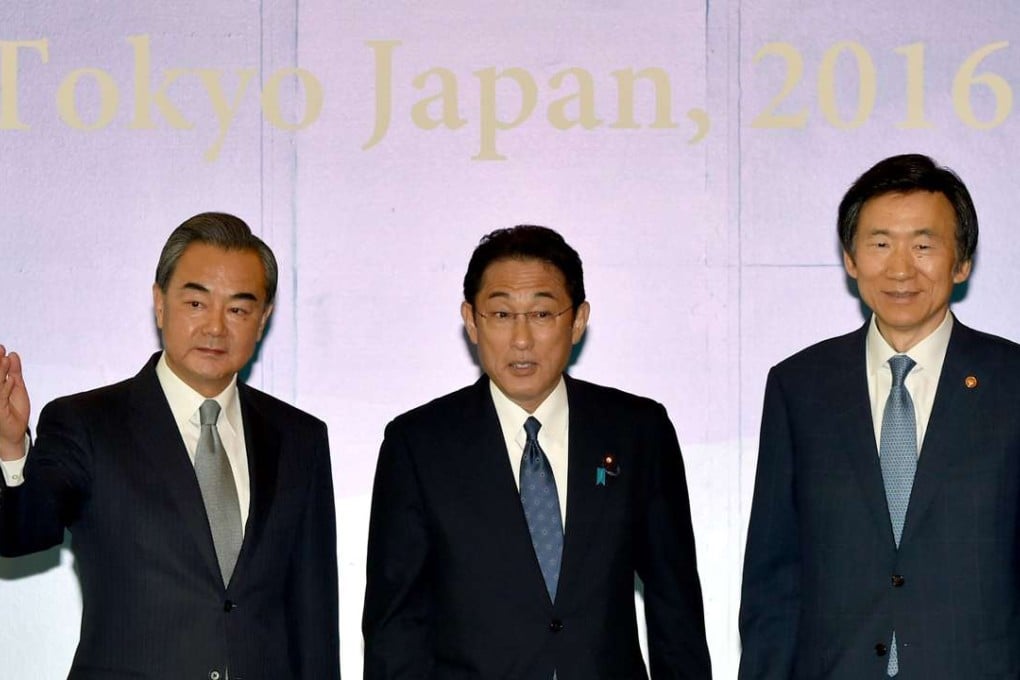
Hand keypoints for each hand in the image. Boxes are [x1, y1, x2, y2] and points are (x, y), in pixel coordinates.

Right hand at [0, 345, 29, 460]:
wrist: (12, 435)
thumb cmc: (12, 412)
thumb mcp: (16, 387)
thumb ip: (14, 371)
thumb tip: (12, 354)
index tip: (1, 347)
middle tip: (0, 349)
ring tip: (3, 358)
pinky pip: (0, 396)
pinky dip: (5, 387)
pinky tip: (10, 379)